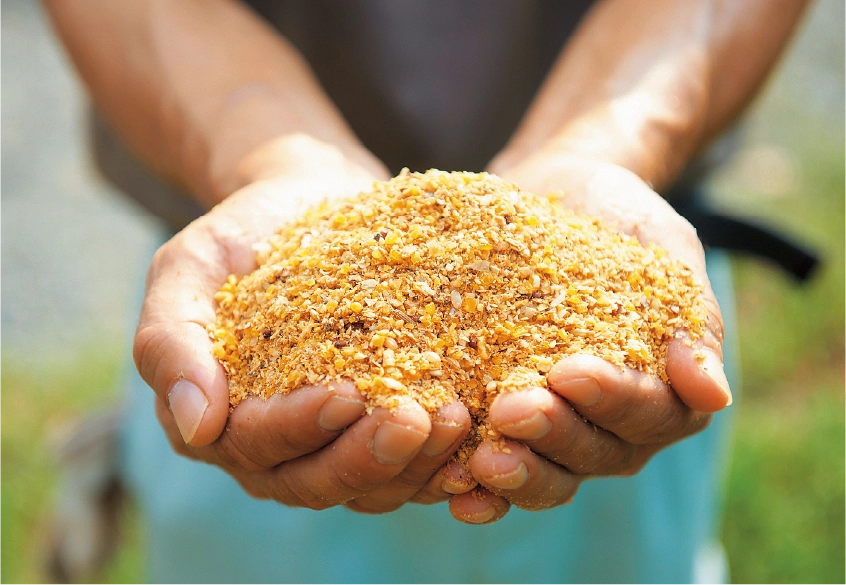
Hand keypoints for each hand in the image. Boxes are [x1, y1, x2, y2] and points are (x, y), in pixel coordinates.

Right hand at [133, 135, 470, 511]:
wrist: (307, 206)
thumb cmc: (242, 235)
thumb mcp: (188, 268)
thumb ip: (170, 343)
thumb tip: (194, 428)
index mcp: (219, 421)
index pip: (256, 445)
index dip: (299, 428)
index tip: (345, 394)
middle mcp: (275, 448)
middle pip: (319, 480)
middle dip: (370, 456)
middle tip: (422, 419)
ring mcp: (331, 443)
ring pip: (372, 484)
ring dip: (417, 464)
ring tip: (461, 420)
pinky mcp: (379, 426)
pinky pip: (411, 463)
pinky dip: (443, 458)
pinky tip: (480, 432)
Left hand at [443, 151, 731, 523]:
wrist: (558, 198)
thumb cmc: (620, 222)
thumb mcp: (664, 251)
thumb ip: (691, 319)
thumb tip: (714, 395)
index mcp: (663, 392)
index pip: (648, 413)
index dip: (611, 400)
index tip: (570, 371)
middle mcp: (614, 428)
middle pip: (593, 454)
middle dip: (552, 436)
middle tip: (510, 411)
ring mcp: (558, 433)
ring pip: (547, 475)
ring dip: (515, 474)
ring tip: (476, 463)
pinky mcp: (505, 428)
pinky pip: (496, 472)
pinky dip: (478, 488)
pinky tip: (451, 487)